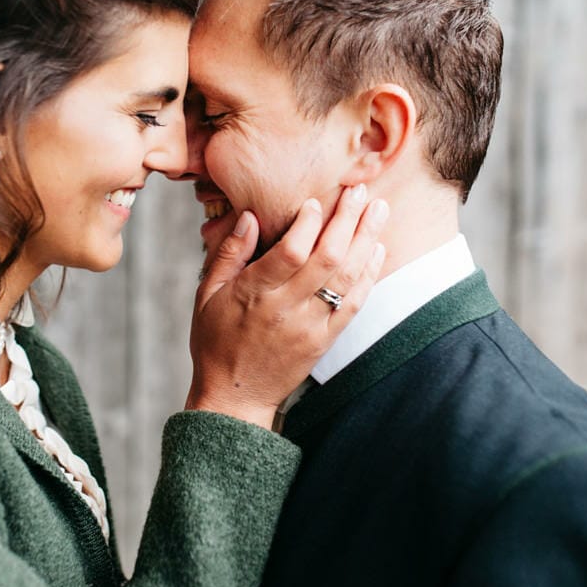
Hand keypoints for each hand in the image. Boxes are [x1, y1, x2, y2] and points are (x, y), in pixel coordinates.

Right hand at [187, 185, 388, 428]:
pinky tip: (377, 249)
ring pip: (346, 278)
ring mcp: (310, 327)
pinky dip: (369, 275)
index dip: (307, 223)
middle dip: (347, 220)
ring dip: (366, 240)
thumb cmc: (216, 341)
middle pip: (326, 258)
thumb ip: (228, 254)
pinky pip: (355, 304)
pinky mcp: (325, 340)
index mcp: (253, 294)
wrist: (234, 396)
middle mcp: (285, 309)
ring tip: (379, 210)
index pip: (289, 252)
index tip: (317, 201)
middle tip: (360, 190)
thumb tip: (248, 216)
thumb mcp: (206, 294)